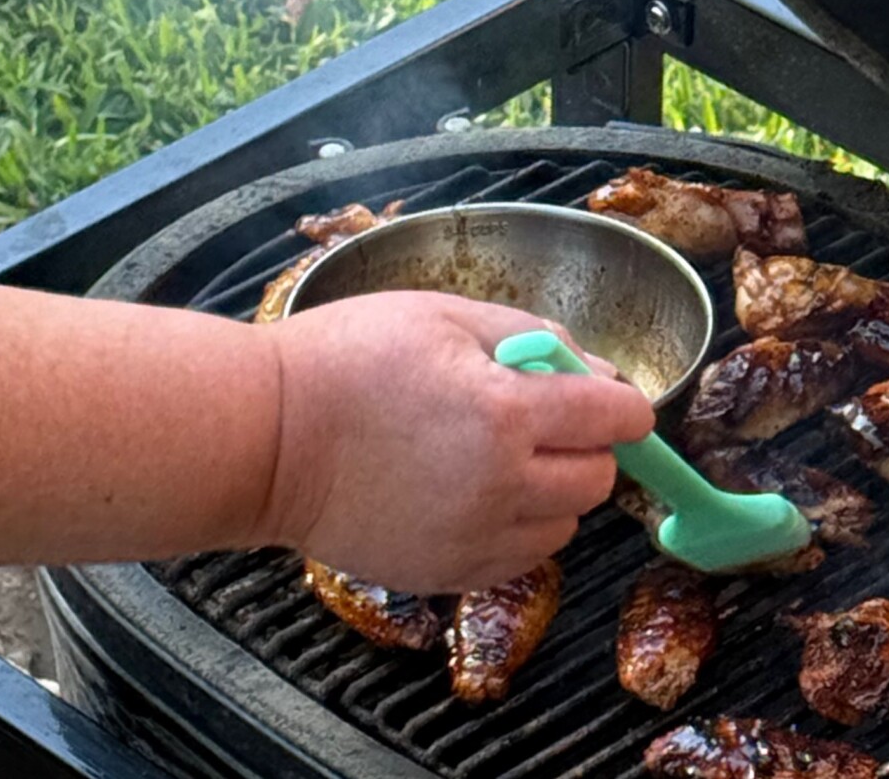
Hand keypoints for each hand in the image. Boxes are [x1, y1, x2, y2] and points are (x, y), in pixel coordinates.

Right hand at [259, 291, 654, 593]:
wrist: (267, 436)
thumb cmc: (347, 360)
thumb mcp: (447, 314)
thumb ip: (534, 337)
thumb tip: (595, 370)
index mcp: (506, 413)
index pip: (616, 417)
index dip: (620, 402)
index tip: (607, 396)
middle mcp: (501, 486)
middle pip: (599, 478)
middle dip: (586, 444)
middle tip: (540, 418)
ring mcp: (473, 539)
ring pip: (565, 524)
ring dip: (552, 490)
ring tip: (496, 455)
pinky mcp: (445, 574)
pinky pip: (520, 558)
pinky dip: (517, 527)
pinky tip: (472, 491)